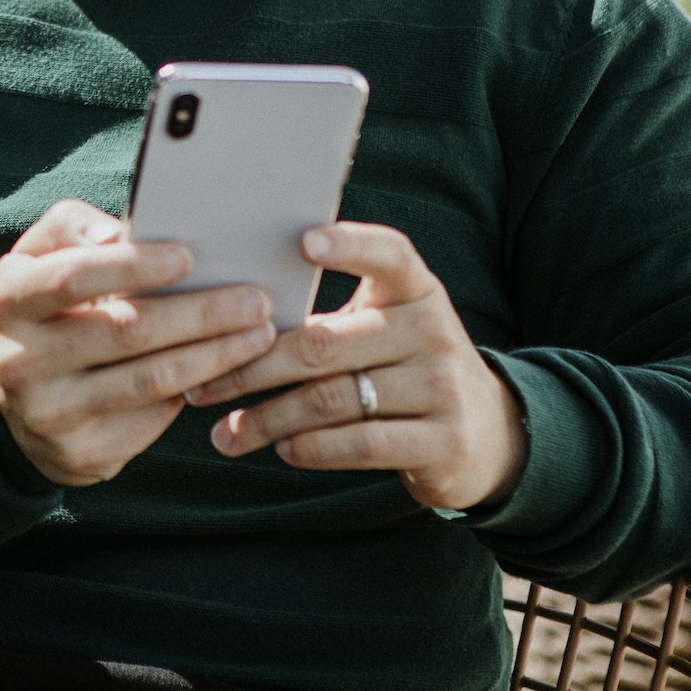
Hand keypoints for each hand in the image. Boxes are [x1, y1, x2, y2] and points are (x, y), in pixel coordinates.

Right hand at [0, 200, 276, 486]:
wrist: (16, 407)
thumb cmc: (46, 309)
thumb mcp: (38, 260)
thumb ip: (72, 229)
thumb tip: (117, 233)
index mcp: (9, 299)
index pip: (73, 277)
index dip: (133, 266)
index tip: (189, 256)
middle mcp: (21, 360)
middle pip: (125, 332)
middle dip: (200, 314)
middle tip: (255, 299)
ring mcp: (50, 413)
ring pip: (150, 380)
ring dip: (215, 355)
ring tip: (260, 333)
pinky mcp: (81, 454)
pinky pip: (152, 418)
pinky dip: (195, 389)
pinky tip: (229, 369)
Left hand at [192, 222, 524, 511]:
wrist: (488, 432)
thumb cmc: (404, 366)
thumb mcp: (385, 327)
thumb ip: (330, 316)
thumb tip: (231, 319)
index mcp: (415, 289)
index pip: (388, 253)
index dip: (348, 244)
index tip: (302, 241)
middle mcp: (433, 330)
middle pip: (324, 345)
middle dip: (252, 368)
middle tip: (202, 386)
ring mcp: (442, 387)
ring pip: (332, 399)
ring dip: (269, 419)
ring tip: (226, 434)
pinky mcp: (443, 442)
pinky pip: (361, 443)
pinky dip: (312, 448)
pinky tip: (282, 449)